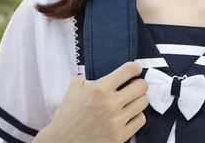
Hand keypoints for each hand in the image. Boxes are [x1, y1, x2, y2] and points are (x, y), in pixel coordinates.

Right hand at [34, 62, 148, 142]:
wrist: (61, 142)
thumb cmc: (67, 115)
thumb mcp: (74, 88)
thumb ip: (90, 77)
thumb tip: (107, 73)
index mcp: (100, 89)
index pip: (129, 70)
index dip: (135, 68)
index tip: (135, 70)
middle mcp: (110, 104)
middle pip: (142, 86)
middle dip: (138, 84)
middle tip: (132, 87)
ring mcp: (116, 121)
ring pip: (143, 102)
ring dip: (137, 100)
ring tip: (129, 102)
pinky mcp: (119, 136)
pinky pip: (140, 119)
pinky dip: (136, 116)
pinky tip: (128, 115)